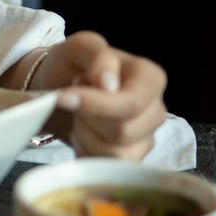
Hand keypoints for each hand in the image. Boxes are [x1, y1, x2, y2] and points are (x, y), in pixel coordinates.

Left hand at [20, 32, 167, 160]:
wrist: (60, 88)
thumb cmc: (73, 65)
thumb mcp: (80, 47)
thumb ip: (97, 56)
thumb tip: (108, 81)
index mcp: (150, 77)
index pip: (132, 102)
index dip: (97, 104)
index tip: (64, 97)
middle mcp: (155, 109)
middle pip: (123, 131)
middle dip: (88, 119)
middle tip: (74, 100)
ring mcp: (146, 137)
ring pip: (116, 154)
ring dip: (85, 136)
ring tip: (79, 116)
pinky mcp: (132, 159)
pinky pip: (109, 168)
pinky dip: (87, 152)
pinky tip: (83, 134)